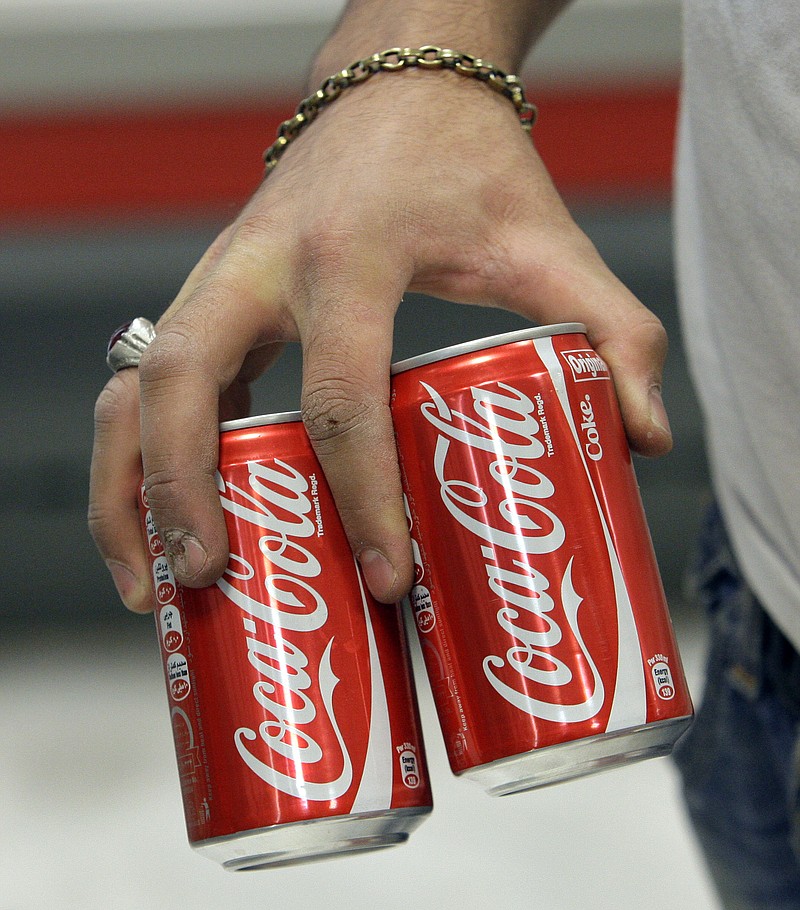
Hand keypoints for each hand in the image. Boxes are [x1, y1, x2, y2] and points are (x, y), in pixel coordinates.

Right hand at [88, 69, 670, 613]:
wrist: (398, 82)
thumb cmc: (467, 163)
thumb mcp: (550, 242)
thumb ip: (615, 331)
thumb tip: (644, 440)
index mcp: (348, 253)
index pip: (338, 394)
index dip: (360, 497)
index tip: (388, 578)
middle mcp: (257, 263)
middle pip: (176, 387)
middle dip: (182, 493)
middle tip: (212, 580)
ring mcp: (217, 276)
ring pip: (131, 386)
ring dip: (127, 485)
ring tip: (151, 581)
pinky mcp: (208, 293)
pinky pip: (144, 381)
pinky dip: (139, 457)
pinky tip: (165, 521)